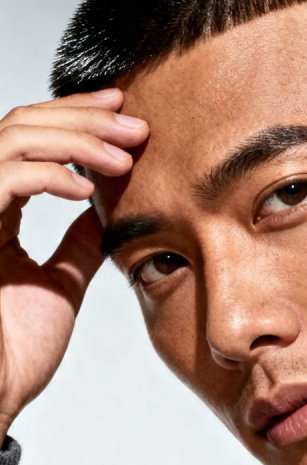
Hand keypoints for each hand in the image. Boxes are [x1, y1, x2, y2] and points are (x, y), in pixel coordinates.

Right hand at [0, 89, 147, 445]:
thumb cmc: (15, 351)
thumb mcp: (61, 281)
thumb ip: (79, 242)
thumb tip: (104, 211)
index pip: (31, 141)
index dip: (76, 119)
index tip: (124, 113)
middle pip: (22, 126)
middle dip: (84, 118)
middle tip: (135, 124)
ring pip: (15, 138)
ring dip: (77, 139)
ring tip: (125, 154)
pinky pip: (5, 178)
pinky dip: (50, 174)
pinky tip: (88, 189)